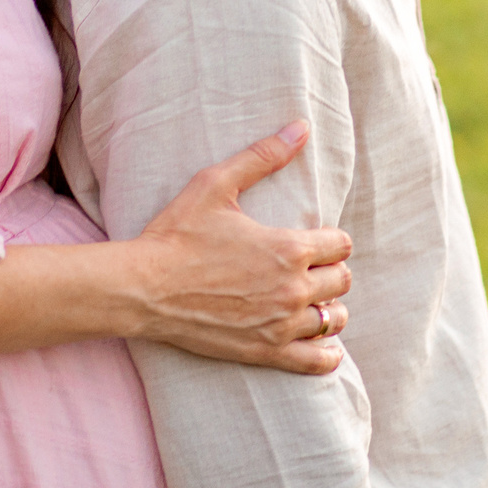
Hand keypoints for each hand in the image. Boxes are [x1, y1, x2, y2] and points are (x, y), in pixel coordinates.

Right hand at [125, 122, 352, 374]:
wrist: (144, 288)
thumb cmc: (177, 234)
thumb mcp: (215, 184)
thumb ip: (262, 156)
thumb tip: (300, 127)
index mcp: (289, 248)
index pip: (341, 245)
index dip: (330, 240)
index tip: (314, 240)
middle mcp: (293, 288)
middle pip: (343, 281)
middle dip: (331, 271)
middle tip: (309, 268)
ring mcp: (281, 324)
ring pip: (334, 319)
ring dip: (329, 308)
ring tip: (311, 301)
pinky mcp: (265, 351)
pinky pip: (316, 360)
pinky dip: (324, 353)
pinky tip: (319, 344)